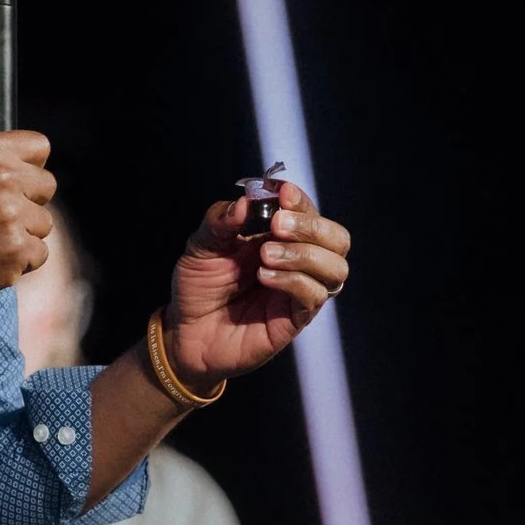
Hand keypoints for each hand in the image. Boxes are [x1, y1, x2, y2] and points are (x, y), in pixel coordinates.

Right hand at [0, 131, 54, 315]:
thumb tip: (11, 153)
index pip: (39, 147)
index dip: (30, 164)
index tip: (20, 179)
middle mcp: (2, 180)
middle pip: (47, 185)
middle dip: (28, 199)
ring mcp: (12, 218)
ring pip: (43, 222)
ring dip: (23, 232)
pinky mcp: (15, 252)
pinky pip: (38, 253)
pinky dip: (19, 259)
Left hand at [162, 181, 351, 390]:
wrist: (186, 331)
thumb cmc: (198, 286)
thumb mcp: (201, 245)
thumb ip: (221, 221)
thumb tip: (246, 201)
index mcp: (280, 237)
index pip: (310, 213)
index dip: (301, 201)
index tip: (283, 193)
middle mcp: (298, 261)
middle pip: (338, 239)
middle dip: (313, 226)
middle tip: (277, 225)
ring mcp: (299, 291)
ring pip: (336, 269)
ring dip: (305, 254)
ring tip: (266, 256)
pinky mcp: (295, 319)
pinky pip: (314, 296)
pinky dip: (293, 281)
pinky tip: (264, 276)